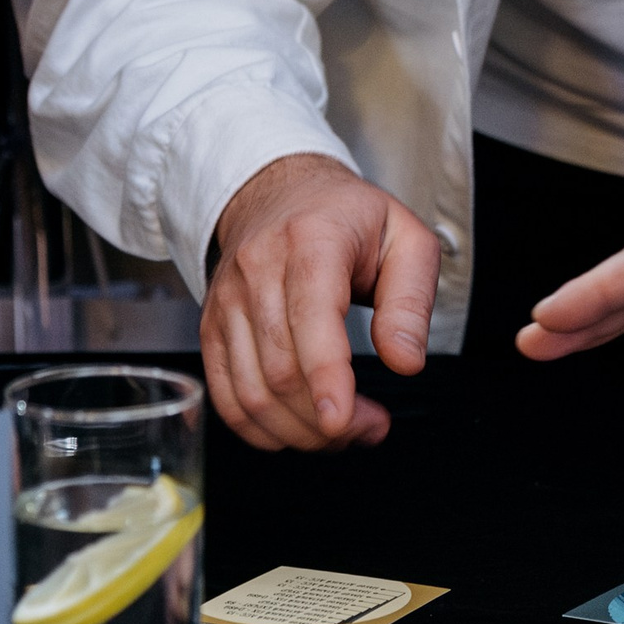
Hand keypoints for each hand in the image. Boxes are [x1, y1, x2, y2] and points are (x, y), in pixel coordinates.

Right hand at [204, 153, 439, 451]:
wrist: (279, 191)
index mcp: (312, 240)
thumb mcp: (405, 240)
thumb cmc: (346, 217)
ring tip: (341, 431)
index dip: (325, 376)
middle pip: (281, 368)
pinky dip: (260, 430)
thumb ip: (411, 301)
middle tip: (370, 426)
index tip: (342, 419)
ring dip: (299, 432)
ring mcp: (228, 302)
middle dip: (327, 419)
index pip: (310, 316)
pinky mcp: (212, 328)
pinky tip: (297, 430)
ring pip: (251, 392)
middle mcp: (259, 270)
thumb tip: (405, 360)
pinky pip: (226, 397)